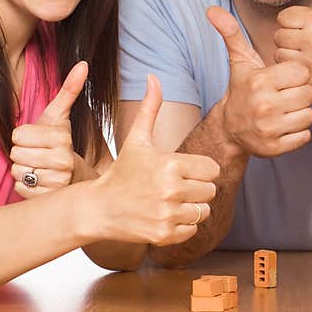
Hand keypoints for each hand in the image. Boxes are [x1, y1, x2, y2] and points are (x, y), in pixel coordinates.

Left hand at [11, 61, 88, 198]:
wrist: (76, 177)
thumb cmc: (61, 144)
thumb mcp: (61, 117)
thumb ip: (69, 89)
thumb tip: (83, 64)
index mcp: (62, 139)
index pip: (18, 135)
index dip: (24, 136)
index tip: (38, 140)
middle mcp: (63, 161)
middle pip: (15, 154)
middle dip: (23, 153)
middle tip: (38, 155)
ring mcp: (56, 182)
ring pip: (17, 172)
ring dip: (24, 170)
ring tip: (40, 168)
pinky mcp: (47, 199)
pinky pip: (19, 188)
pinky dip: (25, 187)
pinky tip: (39, 182)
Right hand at [93, 75, 218, 245]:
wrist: (98, 208)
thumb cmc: (122, 171)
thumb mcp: (137, 140)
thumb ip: (151, 108)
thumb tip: (153, 76)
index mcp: (170, 164)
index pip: (213, 169)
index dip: (200, 170)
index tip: (183, 171)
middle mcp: (171, 190)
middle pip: (210, 191)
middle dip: (197, 189)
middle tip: (175, 187)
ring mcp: (167, 214)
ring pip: (204, 211)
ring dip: (191, 208)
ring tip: (170, 201)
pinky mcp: (164, 235)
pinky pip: (193, 230)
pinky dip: (183, 226)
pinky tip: (164, 216)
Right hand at [208, 5, 311, 157]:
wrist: (230, 128)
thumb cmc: (243, 89)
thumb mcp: (240, 61)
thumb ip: (231, 34)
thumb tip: (212, 9)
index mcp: (260, 81)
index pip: (301, 72)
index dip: (297, 74)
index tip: (286, 78)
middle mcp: (264, 106)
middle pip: (309, 94)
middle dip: (302, 93)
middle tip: (289, 94)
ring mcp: (269, 129)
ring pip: (310, 115)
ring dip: (303, 112)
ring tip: (288, 108)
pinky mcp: (275, 148)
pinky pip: (305, 136)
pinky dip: (300, 131)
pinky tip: (286, 124)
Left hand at [274, 0, 311, 97]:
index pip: (284, 17)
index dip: (294, 22)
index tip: (308, 28)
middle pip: (278, 35)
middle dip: (289, 38)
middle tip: (307, 43)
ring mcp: (310, 60)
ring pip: (279, 52)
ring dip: (288, 54)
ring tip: (306, 54)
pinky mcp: (308, 78)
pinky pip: (284, 69)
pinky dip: (290, 69)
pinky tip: (306, 66)